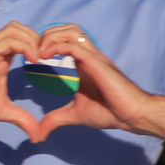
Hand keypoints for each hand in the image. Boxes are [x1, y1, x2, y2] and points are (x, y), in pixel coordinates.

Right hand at [0, 23, 44, 140]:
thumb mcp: (3, 111)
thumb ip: (21, 119)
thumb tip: (37, 135)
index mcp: (2, 59)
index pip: (23, 39)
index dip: (39, 46)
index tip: (51, 63)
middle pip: (21, 29)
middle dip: (39, 38)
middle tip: (49, 57)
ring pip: (15, 29)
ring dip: (32, 40)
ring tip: (42, 58)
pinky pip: (8, 41)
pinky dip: (25, 46)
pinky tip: (33, 61)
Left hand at [33, 25, 151, 140]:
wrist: (132, 115)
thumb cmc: (110, 112)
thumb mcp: (75, 115)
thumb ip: (56, 120)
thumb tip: (39, 134)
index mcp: (83, 65)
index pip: (64, 41)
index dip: (46, 45)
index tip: (31, 59)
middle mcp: (88, 56)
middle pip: (67, 30)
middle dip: (47, 35)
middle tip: (33, 52)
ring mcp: (93, 57)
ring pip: (71, 31)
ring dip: (51, 37)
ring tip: (38, 52)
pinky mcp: (96, 62)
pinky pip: (74, 45)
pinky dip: (56, 47)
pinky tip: (44, 58)